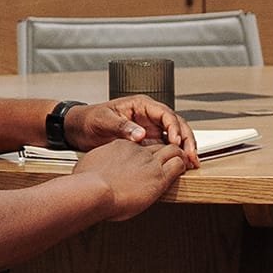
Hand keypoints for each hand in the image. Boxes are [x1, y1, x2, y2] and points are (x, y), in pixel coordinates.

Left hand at [67, 96, 198, 163]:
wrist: (79, 129)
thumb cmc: (90, 119)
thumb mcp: (104, 120)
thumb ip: (122, 126)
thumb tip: (141, 134)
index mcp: (142, 105)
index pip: (166, 114)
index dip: (174, 127)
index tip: (175, 142)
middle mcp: (150, 116)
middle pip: (177, 125)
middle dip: (187, 139)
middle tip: (192, 155)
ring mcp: (150, 129)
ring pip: (175, 137)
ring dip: (185, 149)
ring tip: (192, 163)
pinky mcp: (147, 143)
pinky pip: (166, 148)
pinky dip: (175, 156)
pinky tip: (180, 167)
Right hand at [70, 137, 189, 220]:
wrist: (94, 190)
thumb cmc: (86, 184)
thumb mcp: (88, 166)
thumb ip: (95, 166)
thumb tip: (87, 175)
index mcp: (121, 146)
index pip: (140, 145)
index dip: (147, 152)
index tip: (147, 161)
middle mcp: (137, 151)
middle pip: (159, 144)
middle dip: (167, 151)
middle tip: (171, 160)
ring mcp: (149, 162)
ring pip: (173, 150)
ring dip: (179, 156)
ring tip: (183, 164)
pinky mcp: (159, 176)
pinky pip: (178, 164)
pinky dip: (183, 166)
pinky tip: (185, 170)